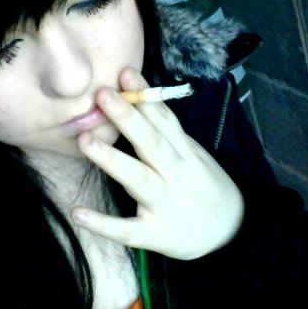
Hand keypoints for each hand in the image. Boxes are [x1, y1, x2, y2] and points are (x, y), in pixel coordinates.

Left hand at [71, 67, 244, 260]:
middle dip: (127, 118)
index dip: (145, 97)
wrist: (231, 232)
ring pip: (138, 180)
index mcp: (185, 151)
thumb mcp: (192, 153)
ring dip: (112, 160)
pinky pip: (126, 229)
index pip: (164, 119)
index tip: (124, 74)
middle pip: (151, 143)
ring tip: (85, 140)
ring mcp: (165, 204)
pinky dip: (103, 223)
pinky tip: (77, 213)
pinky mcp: (155, 234)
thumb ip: (165, 129)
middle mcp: (175, 174)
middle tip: (102, 95)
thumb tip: (137, 95)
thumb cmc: (203, 184)